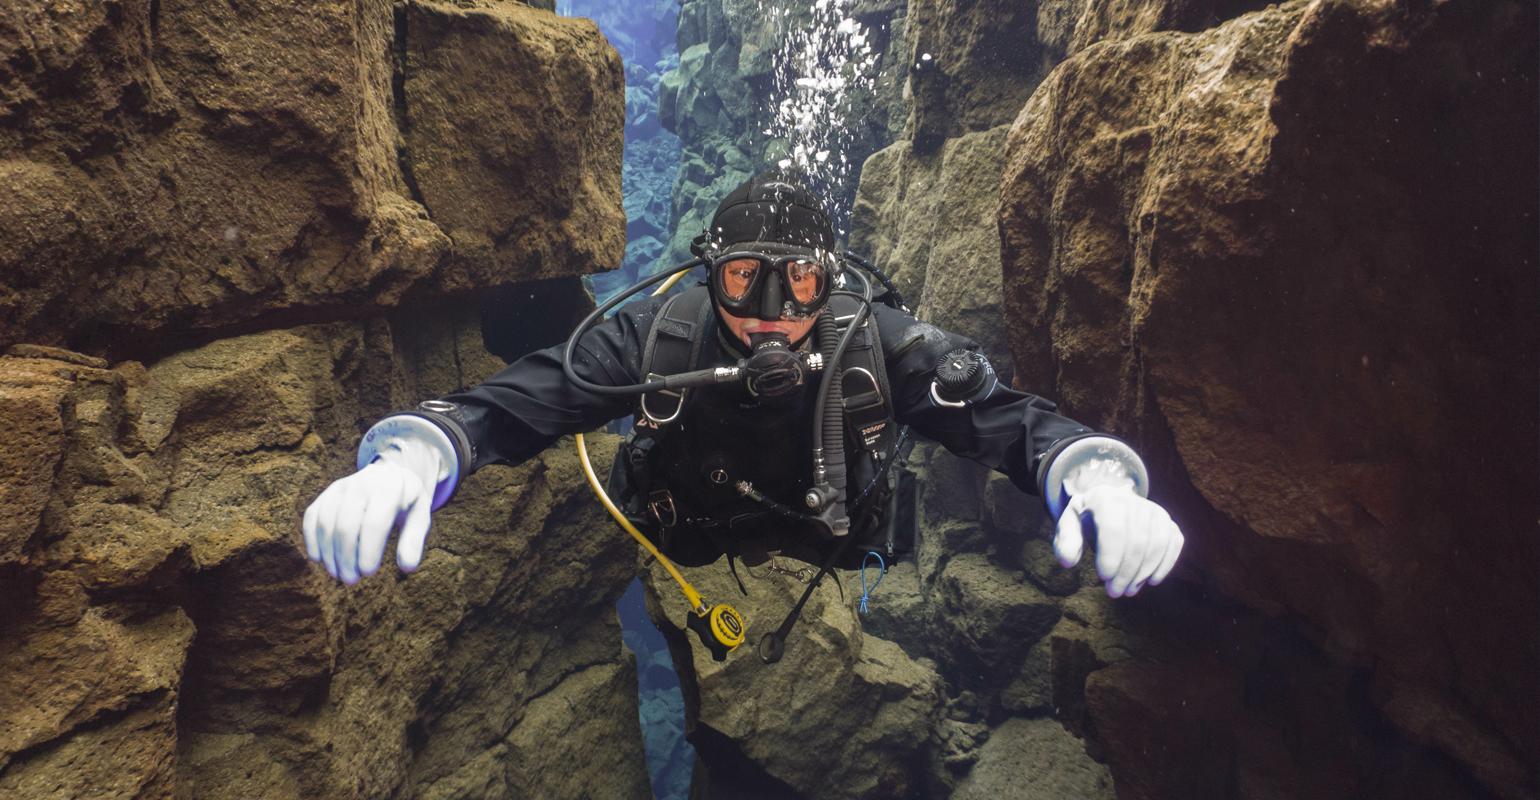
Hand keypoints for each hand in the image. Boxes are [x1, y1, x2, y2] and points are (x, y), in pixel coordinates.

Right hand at [302, 438, 443, 582]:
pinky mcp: (325, 494)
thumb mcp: (419, 515)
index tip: (369, 572)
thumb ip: (414, 540)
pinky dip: (312, 539)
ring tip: (338, 574)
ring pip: (325, 523)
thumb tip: (408, 568)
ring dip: (329, 553)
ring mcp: (339, 488)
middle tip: (351, 580)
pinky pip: (312, 517)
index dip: (368, 550)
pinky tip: (319, 559)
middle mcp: (360, 484)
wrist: (388, 474)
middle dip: (346, 557)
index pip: (374, 523)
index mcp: (388, 489)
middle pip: (345, 526)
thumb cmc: (406, 501)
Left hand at [1052, 464, 1183, 597]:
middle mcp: (1133, 500)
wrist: (1109, 502)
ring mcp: (1154, 510)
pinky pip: (1174, 542)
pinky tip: (1152, 581)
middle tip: (1115, 592)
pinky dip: (1166, 564)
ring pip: (1157, 544)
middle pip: (1137, 541)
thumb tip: (1069, 562)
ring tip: (1129, 590)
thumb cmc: (1086, 517)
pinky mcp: (1167, 521)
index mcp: (1105, 498)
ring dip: (1144, 573)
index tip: (1103, 577)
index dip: (1111, 556)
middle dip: (1126, 572)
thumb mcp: (1069, 523)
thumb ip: (1065, 541)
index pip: (1113, 529)